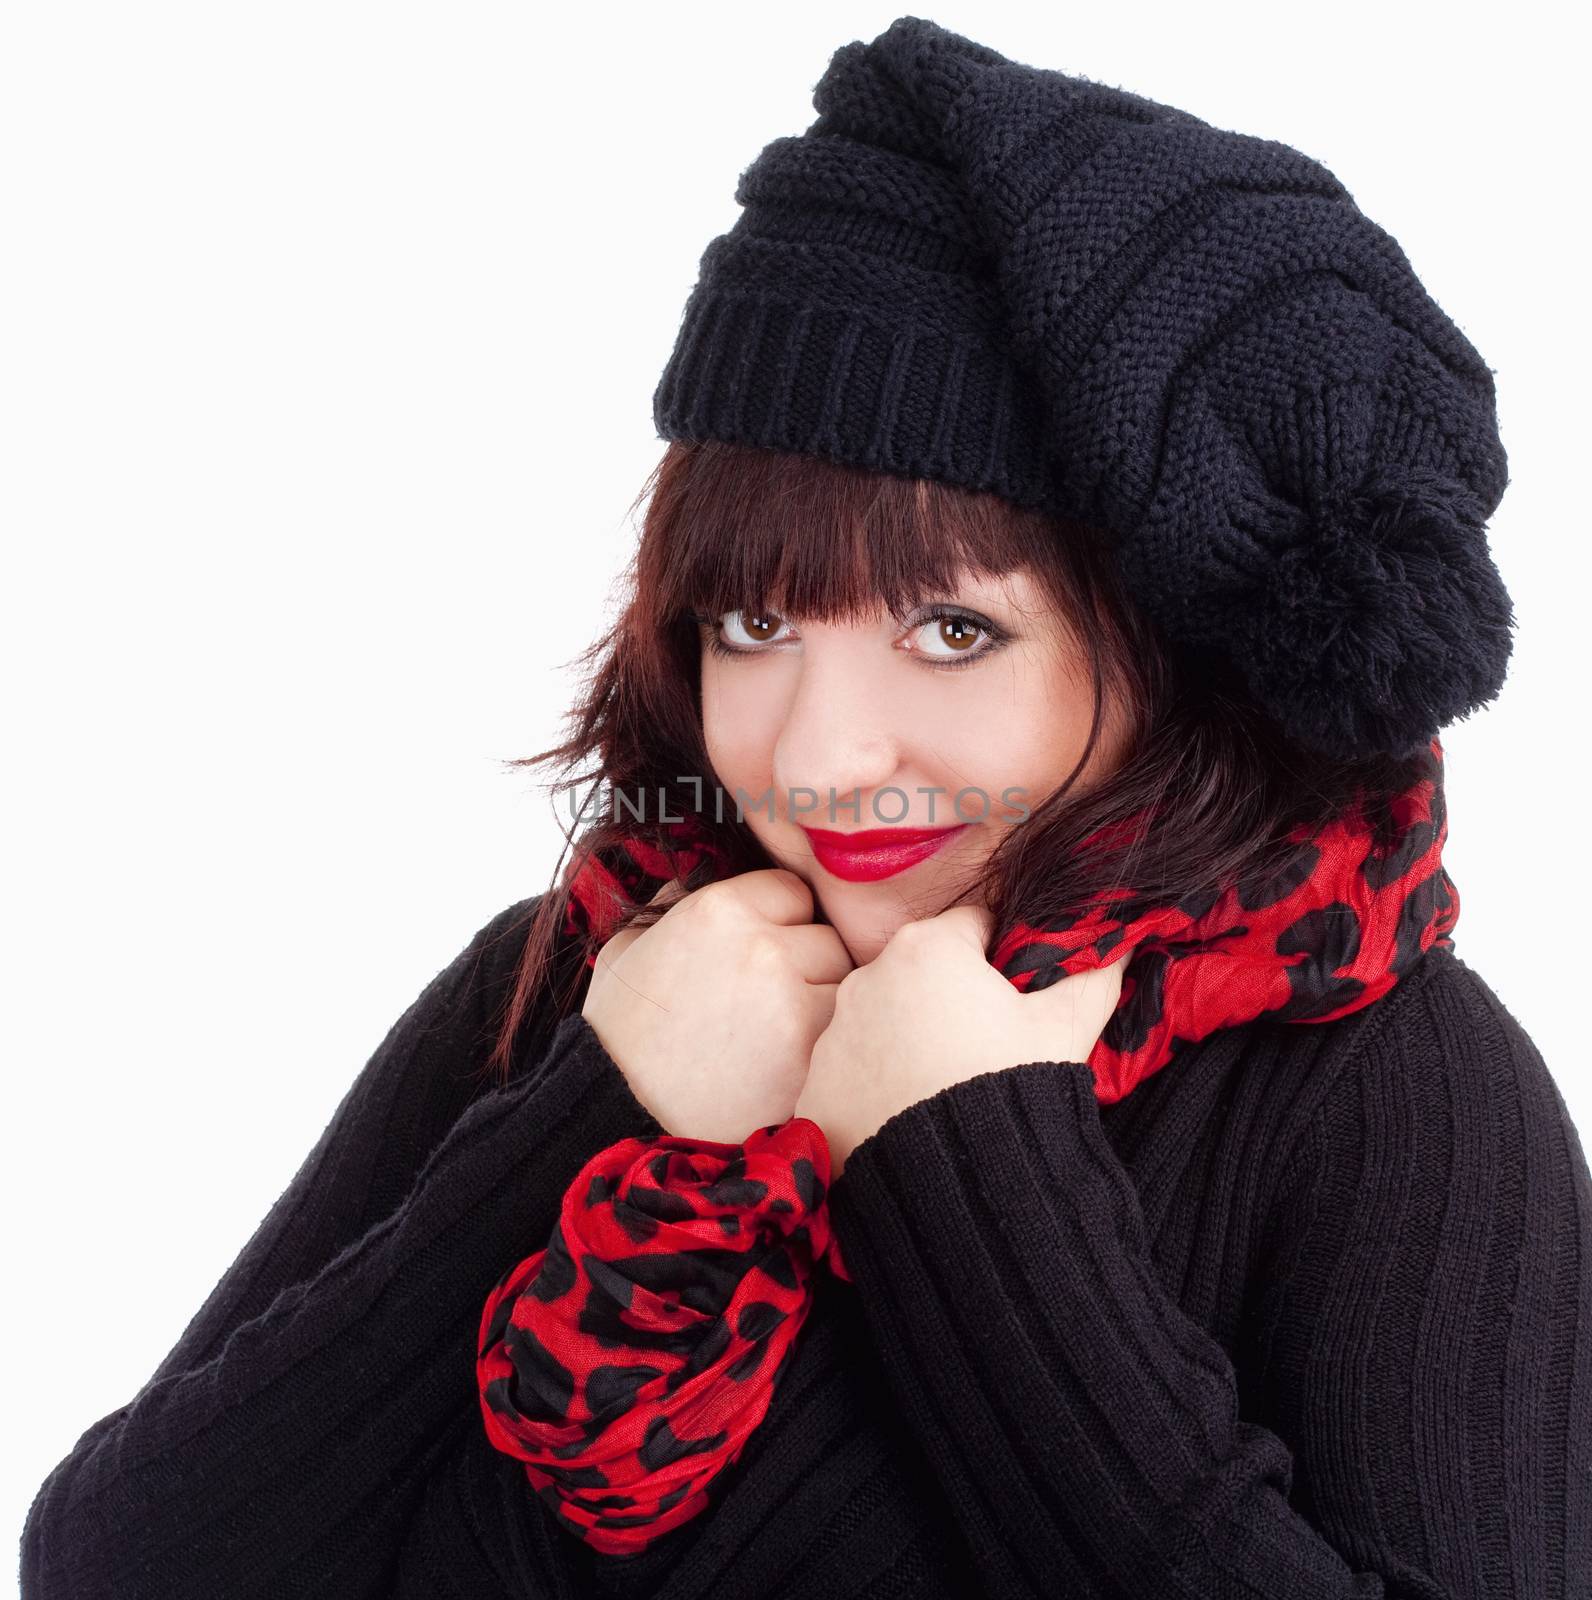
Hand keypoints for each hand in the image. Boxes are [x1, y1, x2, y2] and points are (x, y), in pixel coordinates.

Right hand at [581, 868, 854, 1141]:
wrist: (618, 1115)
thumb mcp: (627, 948)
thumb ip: (672, 903)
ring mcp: (792, 1000)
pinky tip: (788, 1062)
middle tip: (771, 1000)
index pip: (792, 891)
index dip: (781, 920)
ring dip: (822, 1004)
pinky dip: (824, 1047)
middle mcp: (762, 946)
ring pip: (843, 984)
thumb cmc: (619, 1034)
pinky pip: (842, 1033)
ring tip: (778, 1034)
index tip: (763, 952)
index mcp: (719, 909)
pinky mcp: (809, 1054)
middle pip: (826, 937)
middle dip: (807, 963)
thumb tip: (701, 875)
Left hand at [793, 903, 1127, 1178]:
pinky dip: (877, 1085)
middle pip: (922, 972)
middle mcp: (868, 977)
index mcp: (929, 947)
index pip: (975, 927)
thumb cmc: (1009, 1090)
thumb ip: (1095, 975)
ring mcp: (833, 1033)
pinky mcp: (814, 1084)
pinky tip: (910, 1115)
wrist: (952, 1189)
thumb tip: (1116, 946)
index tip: (1018, 998)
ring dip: (910, 1041)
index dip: (1004, 958)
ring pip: (884, 1021)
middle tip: (986, 1048)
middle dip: (951, 999)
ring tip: (948, 1088)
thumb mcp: (1066, 1029)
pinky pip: (853, 1071)